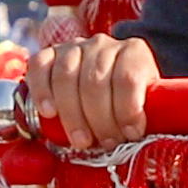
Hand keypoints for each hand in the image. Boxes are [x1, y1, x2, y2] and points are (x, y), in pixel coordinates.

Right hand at [13, 33, 153, 154]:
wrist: (110, 78)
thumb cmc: (130, 100)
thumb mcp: (148, 102)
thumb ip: (147, 114)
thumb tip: (138, 138)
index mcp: (134, 52)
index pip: (128, 78)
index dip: (128, 110)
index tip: (131, 134)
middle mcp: (103, 44)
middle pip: (95, 81)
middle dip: (100, 119)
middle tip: (104, 143)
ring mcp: (75, 47)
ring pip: (67, 77)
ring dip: (72, 114)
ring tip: (80, 140)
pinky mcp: (51, 54)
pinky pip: (40, 67)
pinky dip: (42, 91)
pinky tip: (48, 112)